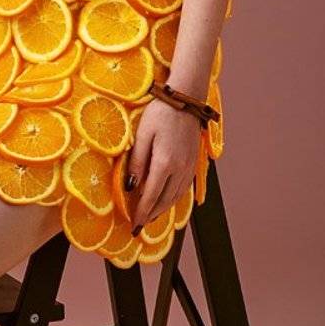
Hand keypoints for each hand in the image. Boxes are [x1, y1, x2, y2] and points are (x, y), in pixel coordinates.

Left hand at [124, 99, 200, 235]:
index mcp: (165, 163)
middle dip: (152, 215)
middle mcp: (180, 169)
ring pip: (176, 196)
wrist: (186, 99)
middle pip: (165, 200)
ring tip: (151, 217)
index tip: (134, 224)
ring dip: (163, 209)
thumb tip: (131, 187)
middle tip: (140, 226)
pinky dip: (174, 199)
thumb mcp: (143, 135)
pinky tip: (167, 200)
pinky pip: (184, 188)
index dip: (141, 212)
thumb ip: (137, 162)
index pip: (151, 195)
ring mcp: (189, 167)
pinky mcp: (194, 162)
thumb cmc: (160, 114)